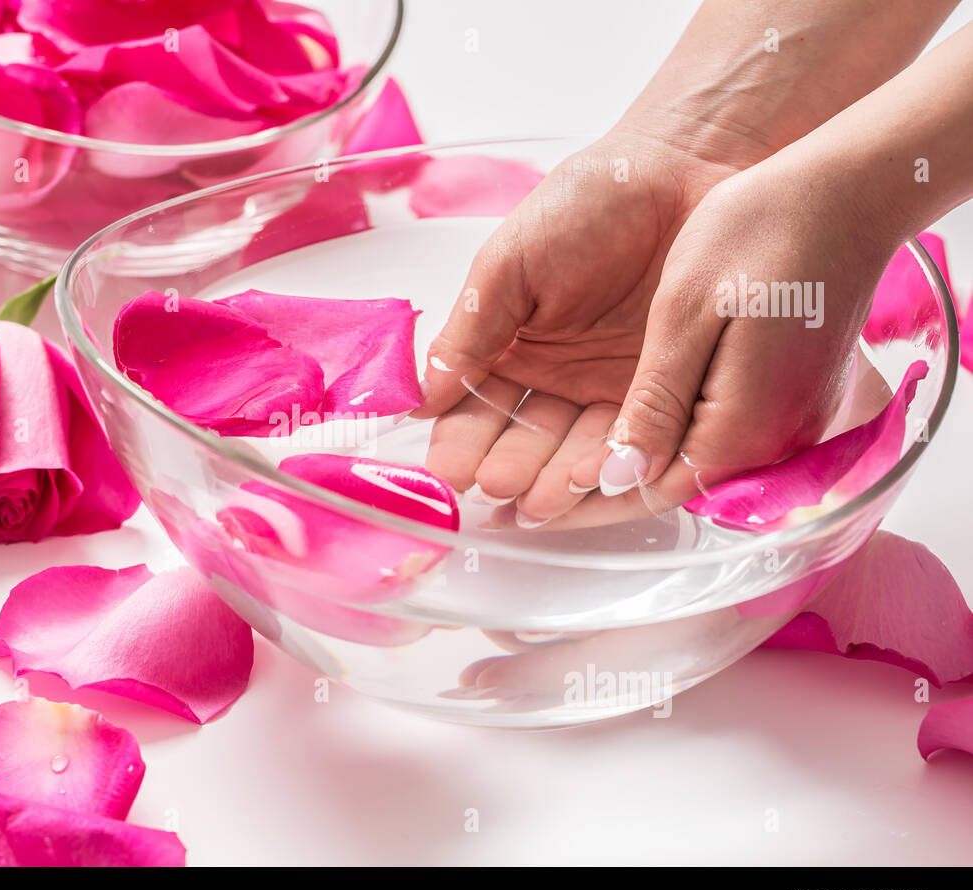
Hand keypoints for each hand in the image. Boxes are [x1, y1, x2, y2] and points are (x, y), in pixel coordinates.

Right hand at [420, 145, 896, 529]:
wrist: (685, 172)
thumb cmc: (590, 202)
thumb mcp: (509, 264)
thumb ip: (469, 331)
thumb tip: (421, 397)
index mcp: (508, 347)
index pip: (475, 409)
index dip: (461, 440)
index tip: (449, 468)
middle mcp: (554, 379)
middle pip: (523, 439)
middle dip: (508, 468)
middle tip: (496, 489)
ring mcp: (607, 391)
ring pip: (574, 450)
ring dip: (554, 480)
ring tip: (538, 501)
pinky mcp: (662, 396)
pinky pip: (632, 441)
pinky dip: (611, 466)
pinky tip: (593, 484)